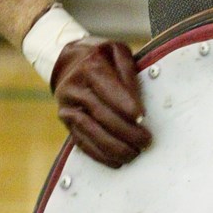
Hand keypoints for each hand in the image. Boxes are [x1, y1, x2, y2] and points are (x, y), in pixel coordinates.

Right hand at [50, 37, 150, 167]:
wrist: (66, 60)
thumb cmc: (100, 56)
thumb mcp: (116, 51)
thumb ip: (128, 70)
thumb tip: (137, 99)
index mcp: (90, 67)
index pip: (109, 89)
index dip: (125, 105)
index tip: (142, 118)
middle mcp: (75, 87)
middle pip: (101, 114)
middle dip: (126, 131)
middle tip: (146, 141)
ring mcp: (68, 106)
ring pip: (90, 131)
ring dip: (113, 147)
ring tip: (134, 154)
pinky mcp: (66, 121)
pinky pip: (81, 141)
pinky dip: (99, 155)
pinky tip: (116, 161)